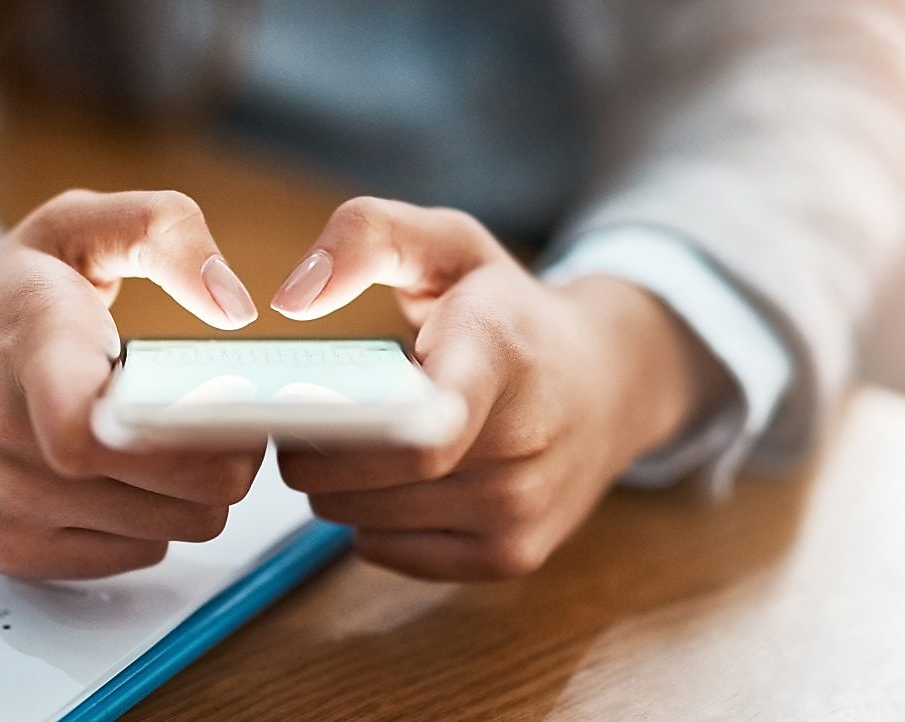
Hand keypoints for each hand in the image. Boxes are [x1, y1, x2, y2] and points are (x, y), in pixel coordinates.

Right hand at [0, 190, 262, 578]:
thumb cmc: (2, 299)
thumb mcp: (73, 228)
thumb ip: (163, 228)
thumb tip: (232, 305)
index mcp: (33, 345)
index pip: (86, 430)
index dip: (173, 432)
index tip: (212, 396)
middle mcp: (10, 438)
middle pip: (186, 486)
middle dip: (224, 448)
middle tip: (210, 407)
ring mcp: (6, 508)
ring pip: (181, 525)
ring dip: (191, 487)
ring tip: (157, 435)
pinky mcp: (12, 554)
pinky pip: (141, 553)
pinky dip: (150, 518)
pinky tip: (119, 473)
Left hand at [272, 197, 729, 578]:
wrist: (610, 382)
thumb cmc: (509, 312)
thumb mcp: (447, 244)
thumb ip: (366, 236)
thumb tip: (293, 299)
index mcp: (498, 355)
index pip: (427, 426)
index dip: (357, 431)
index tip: (303, 406)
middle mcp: (522, 444)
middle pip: (366, 477)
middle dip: (310, 447)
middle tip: (310, 411)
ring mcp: (520, 510)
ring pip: (360, 518)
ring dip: (335, 484)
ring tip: (363, 438)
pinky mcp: (511, 557)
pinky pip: (383, 551)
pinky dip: (366, 519)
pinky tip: (394, 479)